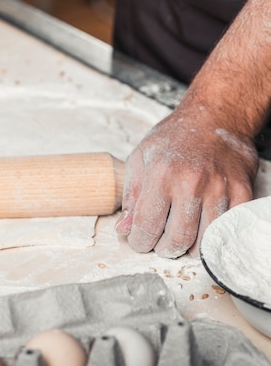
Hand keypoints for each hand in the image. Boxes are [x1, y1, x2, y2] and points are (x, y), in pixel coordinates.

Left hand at [115, 107, 258, 257]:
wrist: (215, 116)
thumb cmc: (174, 137)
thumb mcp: (140, 158)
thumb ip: (131, 197)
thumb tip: (124, 229)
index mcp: (161, 174)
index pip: (146, 226)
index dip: (139, 242)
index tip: (139, 241)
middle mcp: (191, 183)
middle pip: (177, 240)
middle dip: (163, 249)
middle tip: (159, 243)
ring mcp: (220, 188)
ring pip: (204, 241)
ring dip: (188, 247)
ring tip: (179, 236)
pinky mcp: (242, 192)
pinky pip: (226, 229)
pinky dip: (213, 237)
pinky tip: (201, 228)